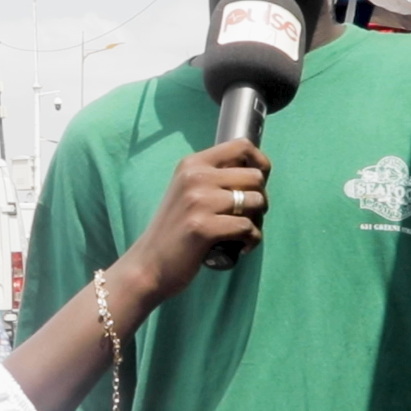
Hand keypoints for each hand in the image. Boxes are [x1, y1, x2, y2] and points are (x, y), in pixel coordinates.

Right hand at [121, 138, 270, 302]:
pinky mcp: (202, 228)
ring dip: (258, 221)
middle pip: (255, 177)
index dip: (261, 164)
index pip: (242, 146)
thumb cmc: (174, 230)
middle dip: (261, 199)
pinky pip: (247, 228)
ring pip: (255, 202)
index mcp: (192, 164)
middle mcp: (194, 177)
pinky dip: (252, 240)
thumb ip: (214, 178)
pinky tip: (242, 247)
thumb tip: (257, 173)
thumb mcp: (188, 192)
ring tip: (245, 233)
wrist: (148, 264)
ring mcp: (198, 202)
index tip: (258, 185)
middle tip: (249, 217)